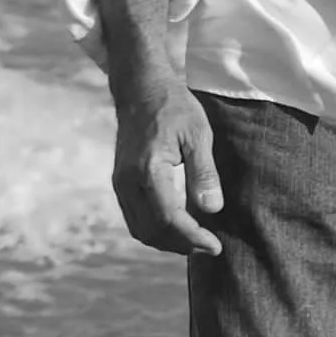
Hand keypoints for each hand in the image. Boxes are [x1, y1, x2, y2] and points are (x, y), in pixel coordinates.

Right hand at [110, 81, 225, 256]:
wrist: (141, 90)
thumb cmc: (174, 108)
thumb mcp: (198, 135)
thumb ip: (204, 173)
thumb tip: (212, 210)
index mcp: (147, 170)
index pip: (169, 218)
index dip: (193, 237)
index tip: (215, 246)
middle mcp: (127, 181)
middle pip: (152, 231)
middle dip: (182, 244)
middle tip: (210, 247)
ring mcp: (120, 183)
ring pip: (140, 229)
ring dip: (168, 241)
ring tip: (197, 241)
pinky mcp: (120, 182)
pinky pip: (135, 218)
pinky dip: (156, 230)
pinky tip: (178, 227)